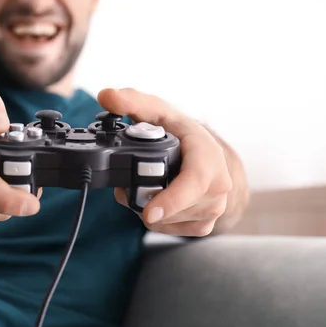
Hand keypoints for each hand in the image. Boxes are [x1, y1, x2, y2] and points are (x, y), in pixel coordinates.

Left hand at [98, 88, 232, 236]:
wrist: (204, 155)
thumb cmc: (180, 133)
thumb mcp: (158, 112)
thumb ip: (132, 102)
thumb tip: (106, 95)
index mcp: (208, 154)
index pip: (197, 181)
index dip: (173, 199)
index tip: (149, 212)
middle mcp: (219, 183)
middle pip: (176, 207)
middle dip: (146, 201)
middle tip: (128, 187)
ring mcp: (215, 207)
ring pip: (170, 220)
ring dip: (149, 210)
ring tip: (144, 189)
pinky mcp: (207, 224)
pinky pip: (172, 230)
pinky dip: (158, 220)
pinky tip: (155, 202)